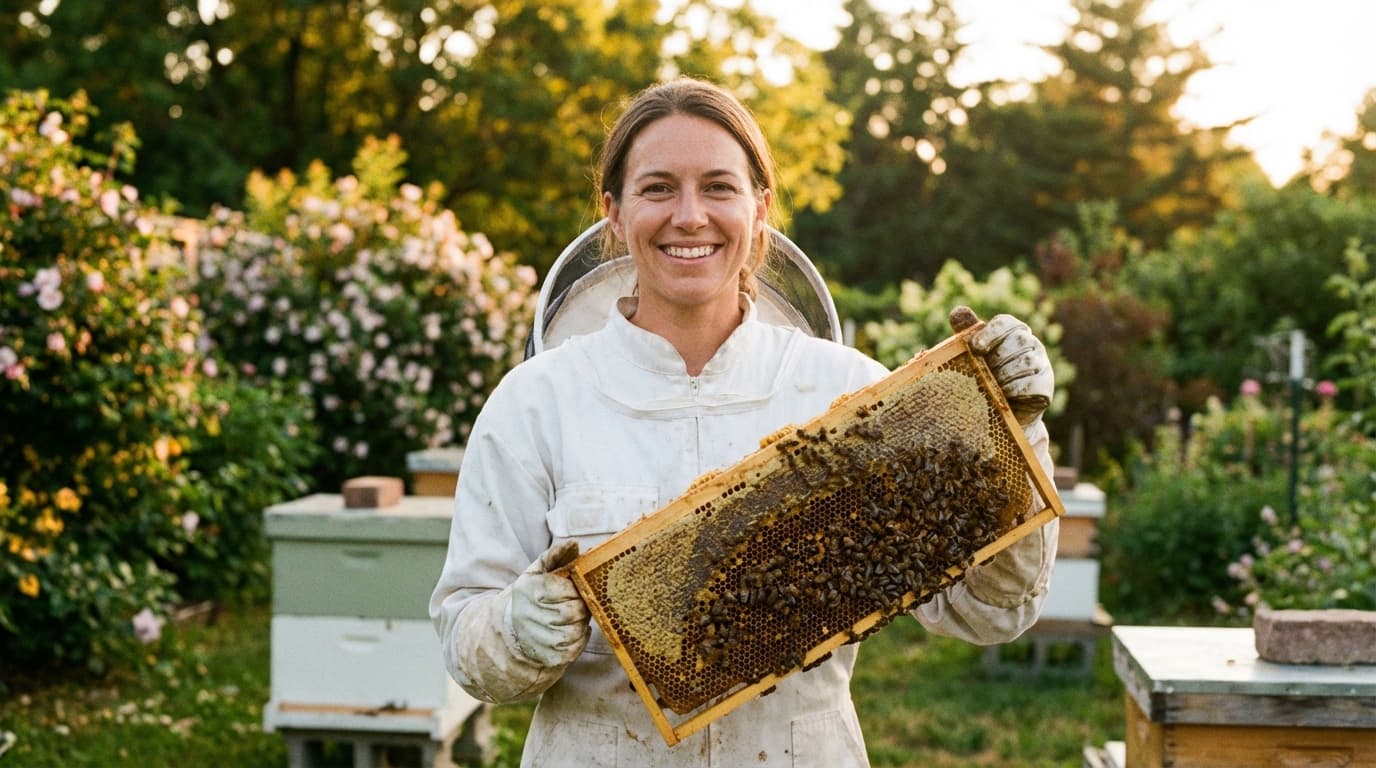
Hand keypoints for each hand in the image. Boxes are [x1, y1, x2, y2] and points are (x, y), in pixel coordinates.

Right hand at [508, 540, 590, 667]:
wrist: (511, 630)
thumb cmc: (532, 595)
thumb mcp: (537, 572)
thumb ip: (555, 554)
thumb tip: (574, 543)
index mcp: (530, 590)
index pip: (567, 589)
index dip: (575, 589)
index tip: (572, 589)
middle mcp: (530, 615)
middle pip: (574, 611)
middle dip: (581, 606)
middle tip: (577, 604)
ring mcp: (538, 639)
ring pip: (576, 631)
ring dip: (581, 623)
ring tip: (573, 617)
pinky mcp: (547, 657)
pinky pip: (575, 649)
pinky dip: (579, 640)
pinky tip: (571, 631)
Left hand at [949, 307, 1052, 425]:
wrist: (1000, 415)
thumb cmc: (984, 378)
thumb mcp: (973, 356)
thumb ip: (966, 333)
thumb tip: (957, 311)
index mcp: (1013, 331)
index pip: (1006, 323)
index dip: (991, 333)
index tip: (976, 347)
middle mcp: (1031, 343)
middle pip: (1018, 340)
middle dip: (996, 358)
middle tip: (984, 373)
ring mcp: (1041, 363)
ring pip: (1026, 361)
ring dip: (1004, 375)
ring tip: (992, 386)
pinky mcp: (1045, 385)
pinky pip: (1033, 383)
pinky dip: (1016, 390)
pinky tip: (1005, 395)